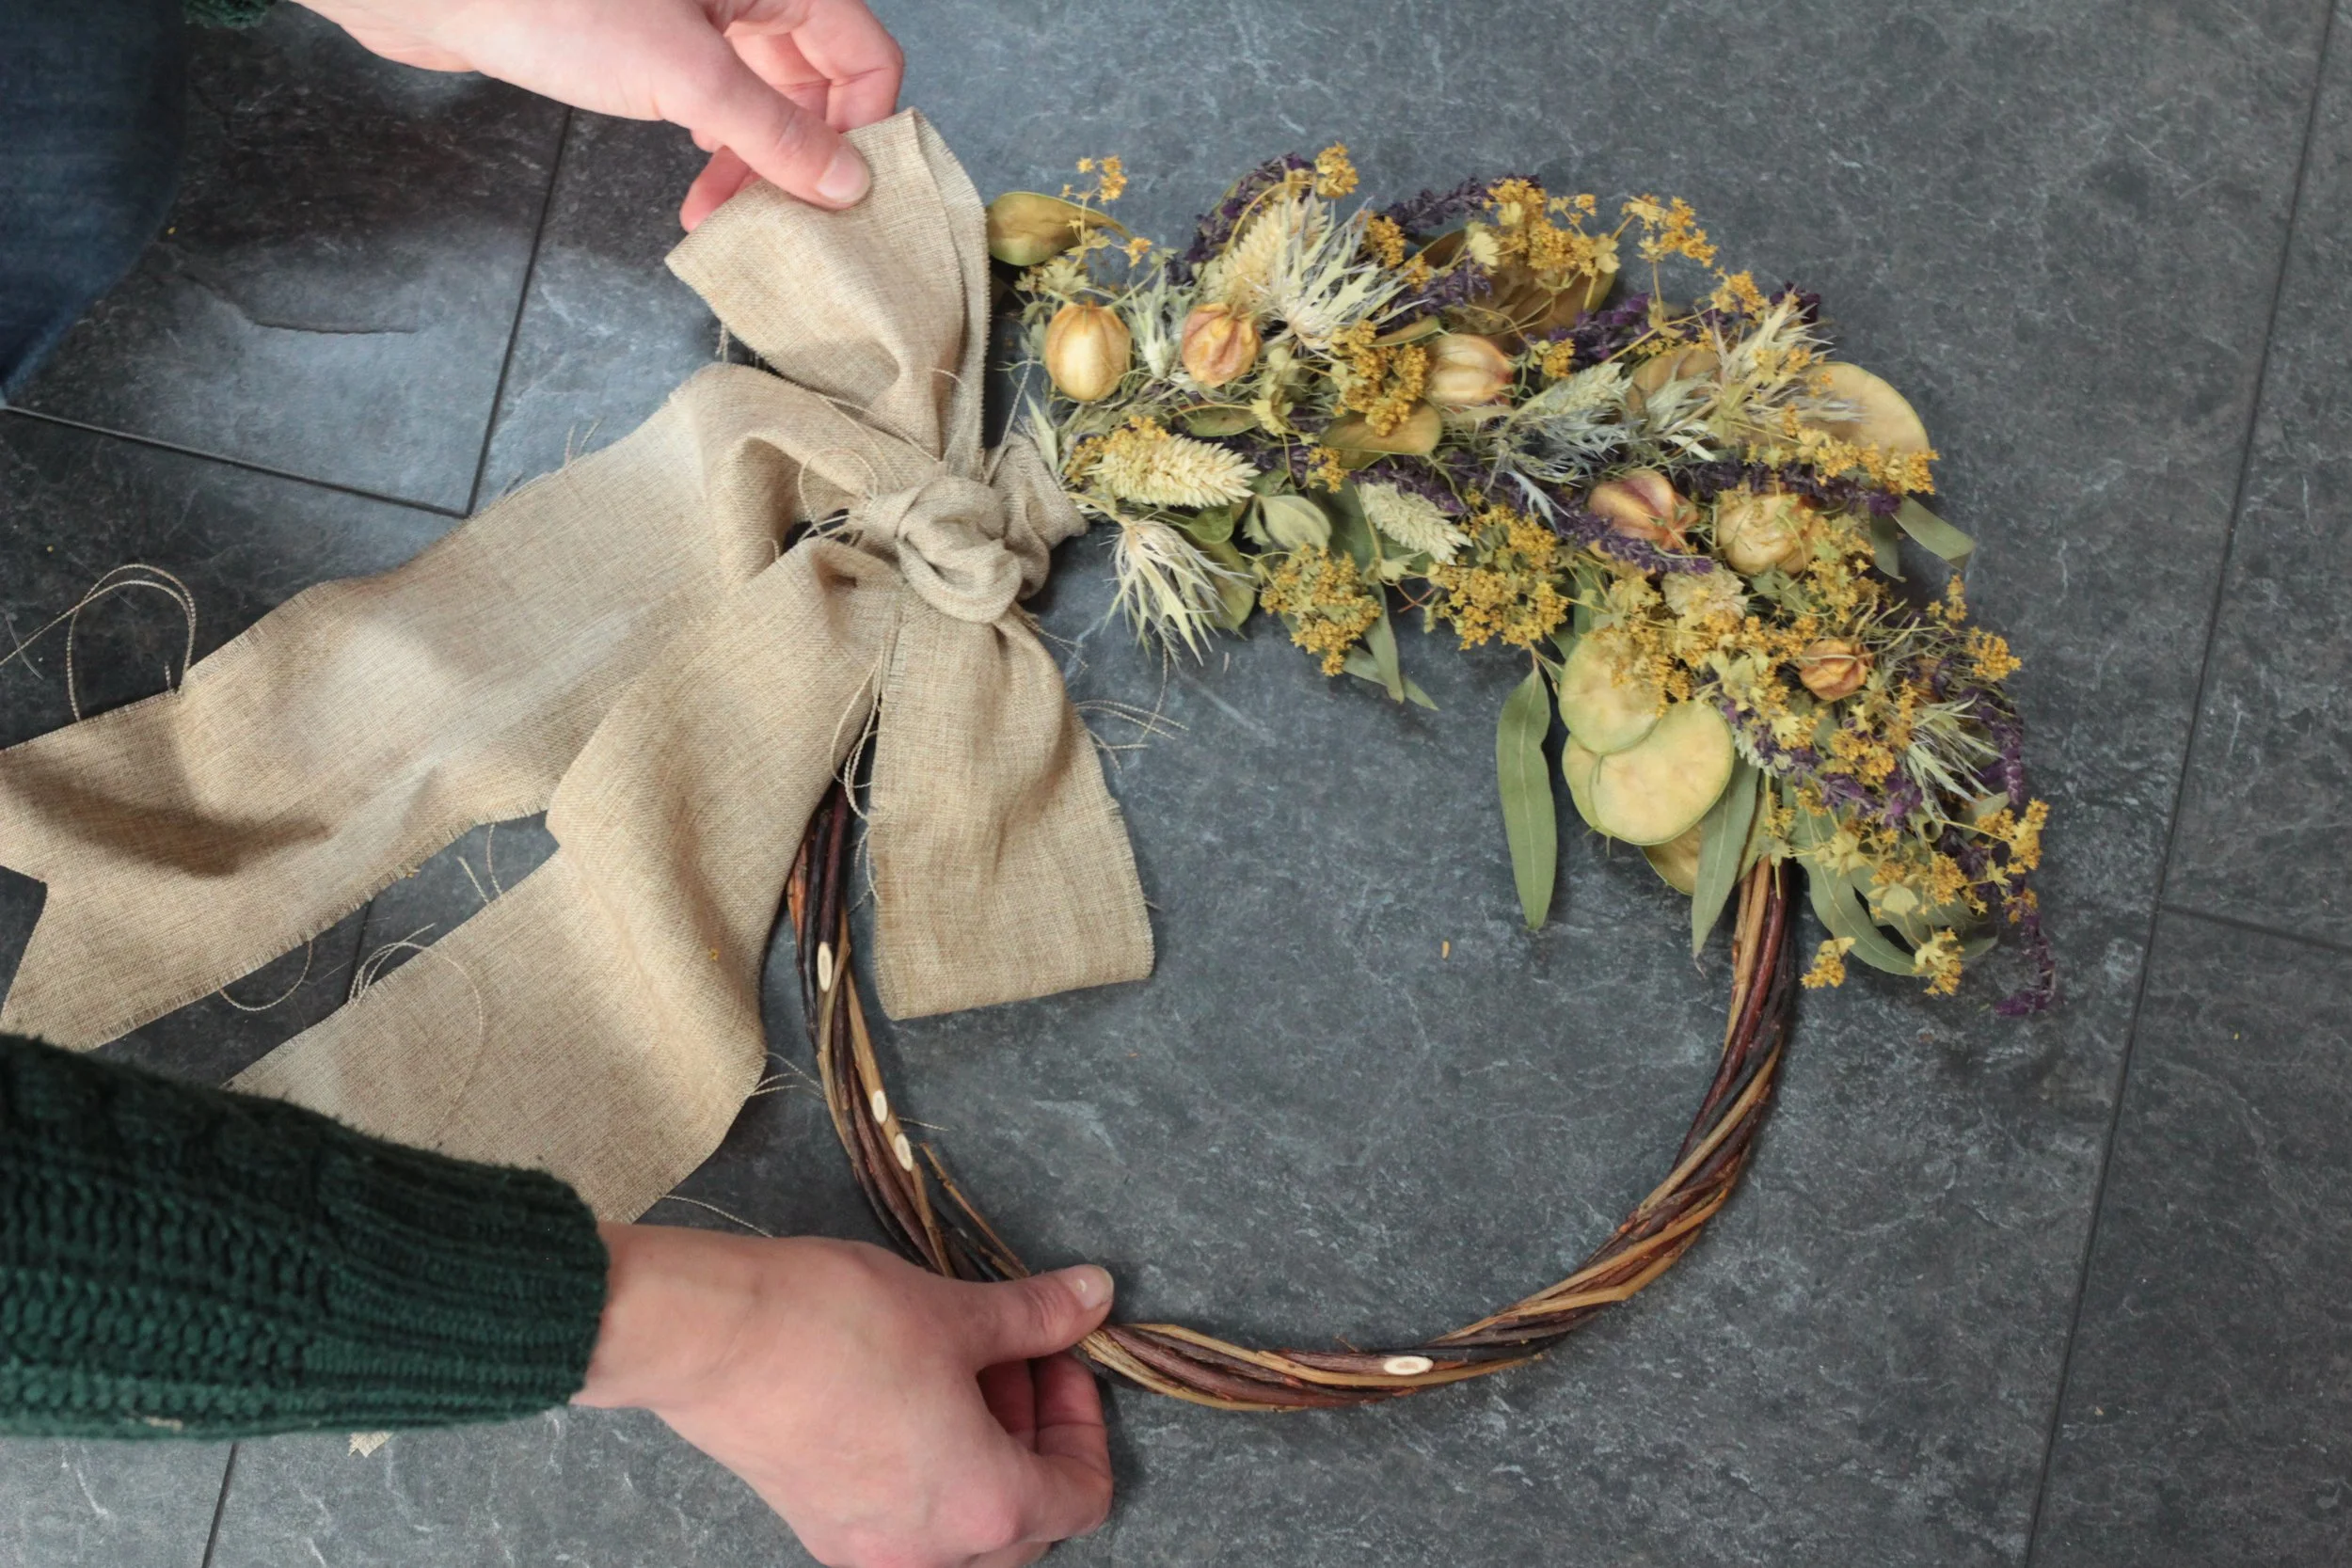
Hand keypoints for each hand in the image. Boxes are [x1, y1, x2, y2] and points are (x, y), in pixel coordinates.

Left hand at [293, 0, 904, 226]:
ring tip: (721, 212)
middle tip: (776, 220)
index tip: (844, 197)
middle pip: (817, 79)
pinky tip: (696, 180)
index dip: (865, 127)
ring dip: (755, 161)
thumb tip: (847, 185)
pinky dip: (716, 143)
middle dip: (801, 156)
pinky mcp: (653, 34)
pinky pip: (716, 96)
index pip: (866, 53)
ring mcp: (699, 10)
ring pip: (765, 93)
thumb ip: (773, 133)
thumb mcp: (682, 77)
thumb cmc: (546, 2)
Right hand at [575, 1224, 1116, 1567]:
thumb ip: (1039, 1317)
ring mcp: (867, 1549)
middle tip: (1014, 1356)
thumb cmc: (838, 1325)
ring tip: (957, 1364)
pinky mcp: (820, 1526)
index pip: (1082, 1496)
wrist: (709, 1338)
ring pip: (964, 1526)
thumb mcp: (958, 1312)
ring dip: (983, 1451)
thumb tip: (1096, 1296)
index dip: (1085, 1421)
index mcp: (981, 1507)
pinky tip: (908, 1390)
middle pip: (1027, 1521)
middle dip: (1035, 1435)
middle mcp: (928, 1554)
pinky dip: (930, 1466)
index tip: (1059, 1357)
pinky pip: (907, 1519)